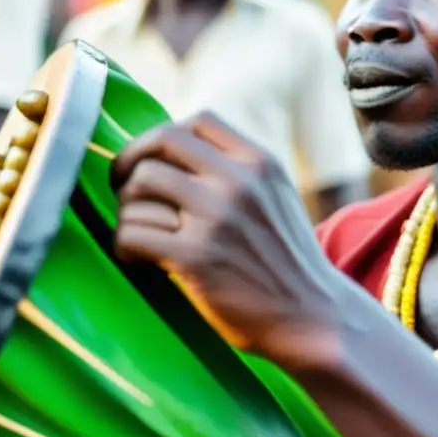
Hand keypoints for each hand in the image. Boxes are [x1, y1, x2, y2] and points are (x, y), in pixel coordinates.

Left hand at [113, 112, 345, 370]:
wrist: (314, 316)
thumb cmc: (287, 261)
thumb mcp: (277, 197)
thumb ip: (240, 171)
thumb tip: (174, 155)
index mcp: (260, 162)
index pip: (198, 121)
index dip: (162, 137)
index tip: (151, 161)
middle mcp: (239, 182)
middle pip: (161, 142)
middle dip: (130, 163)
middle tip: (123, 189)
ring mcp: (217, 218)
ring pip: (140, 185)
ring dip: (126, 210)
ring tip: (137, 231)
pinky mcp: (196, 257)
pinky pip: (133, 232)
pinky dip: (125, 244)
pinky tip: (137, 258)